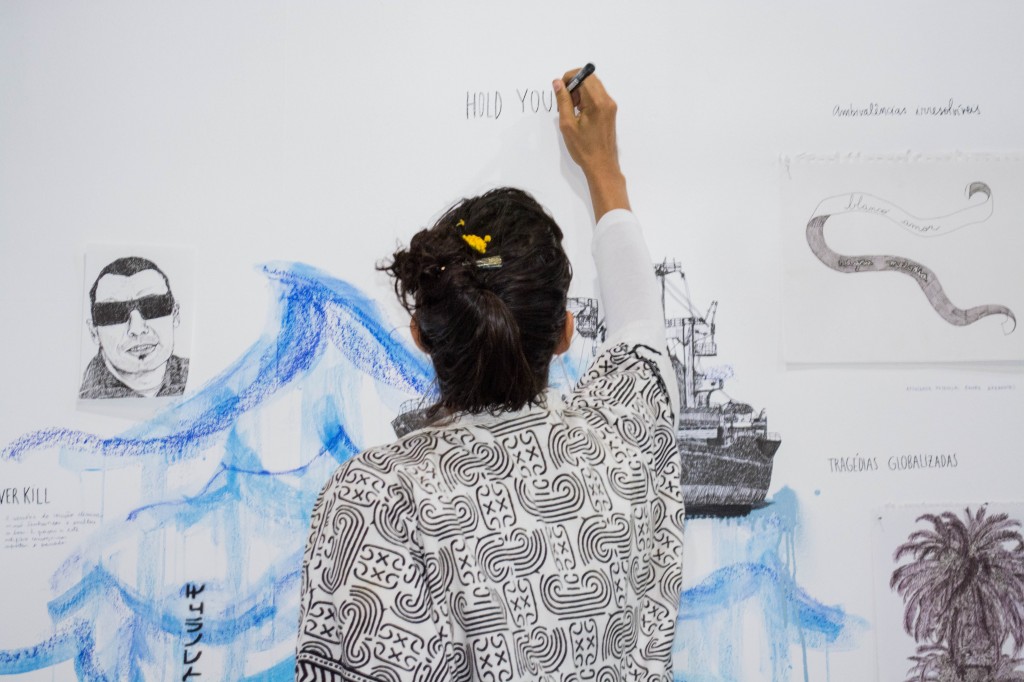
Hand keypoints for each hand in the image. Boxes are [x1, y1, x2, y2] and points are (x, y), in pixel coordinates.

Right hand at [554, 69, 629, 217]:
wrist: (601, 165)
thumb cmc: (584, 148)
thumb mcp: (567, 124)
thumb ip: (563, 100)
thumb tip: (557, 83)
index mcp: (597, 103)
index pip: (584, 75)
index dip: (569, 78)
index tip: (560, 90)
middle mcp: (607, 101)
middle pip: (590, 78)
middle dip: (574, 84)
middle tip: (565, 101)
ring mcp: (610, 106)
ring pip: (593, 86)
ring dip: (580, 91)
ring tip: (572, 110)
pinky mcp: (610, 111)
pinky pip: (597, 95)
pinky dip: (586, 98)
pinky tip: (580, 113)